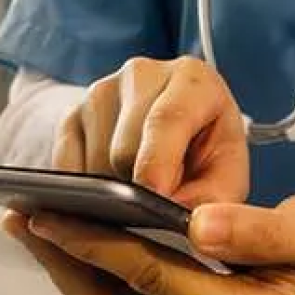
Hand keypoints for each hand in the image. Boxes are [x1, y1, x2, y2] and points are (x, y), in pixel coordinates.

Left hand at [2, 196, 294, 294]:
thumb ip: (261, 230)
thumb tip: (198, 224)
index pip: (152, 276)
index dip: (97, 242)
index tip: (52, 211)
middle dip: (68, 267)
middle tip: (26, 220)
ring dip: (80, 276)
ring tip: (44, 232)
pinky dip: (108, 280)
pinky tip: (91, 248)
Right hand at [53, 56, 247, 205]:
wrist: (182, 137)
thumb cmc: (208, 155)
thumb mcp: (227, 176)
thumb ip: (212, 198)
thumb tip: (176, 219)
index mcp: (192, 80)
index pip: (168, 119)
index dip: (158, 162)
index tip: (154, 197)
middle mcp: (142, 75)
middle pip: (124, 148)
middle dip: (139, 189)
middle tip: (159, 205)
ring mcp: (101, 92)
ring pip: (94, 162)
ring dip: (114, 194)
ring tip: (142, 195)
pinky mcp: (71, 115)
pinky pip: (67, 169)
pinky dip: (88, 193)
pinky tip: (114, 193)